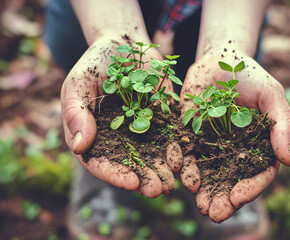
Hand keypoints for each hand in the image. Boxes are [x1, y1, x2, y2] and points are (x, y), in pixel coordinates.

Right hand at [61, 34, 176, 197]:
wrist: (124, 45)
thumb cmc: (95, 64)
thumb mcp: (78, 83)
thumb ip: (75, 112)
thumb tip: (79, 146)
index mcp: (94, 135)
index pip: (100, 163)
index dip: (115, 175)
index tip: (132, 182)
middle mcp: (117, 139)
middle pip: (129, 166)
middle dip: (144, 179)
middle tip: (158, 190)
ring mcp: (140, 132)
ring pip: (151, 158)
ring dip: (162, 172)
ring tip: (173, 183)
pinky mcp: (160, 121)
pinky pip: (169, 139)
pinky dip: (177, 151)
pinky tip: (185, 160)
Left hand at [179, 48, 289, 221]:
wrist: (218, 58)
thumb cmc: (250, 75)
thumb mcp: (272, 95)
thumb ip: (282, 125)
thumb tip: (289, 162)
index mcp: (257, 145)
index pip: (258, 174)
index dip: (251, 188)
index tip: (239, 197)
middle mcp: (234, 150)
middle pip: (231, 181)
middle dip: (224, 199)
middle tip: (215, 214)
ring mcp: (211, 144)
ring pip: (207, 173)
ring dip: (204, 191)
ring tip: (199, 205)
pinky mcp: (189, 134)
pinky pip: (185, 154)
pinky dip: (184, 166)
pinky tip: (182, 175)